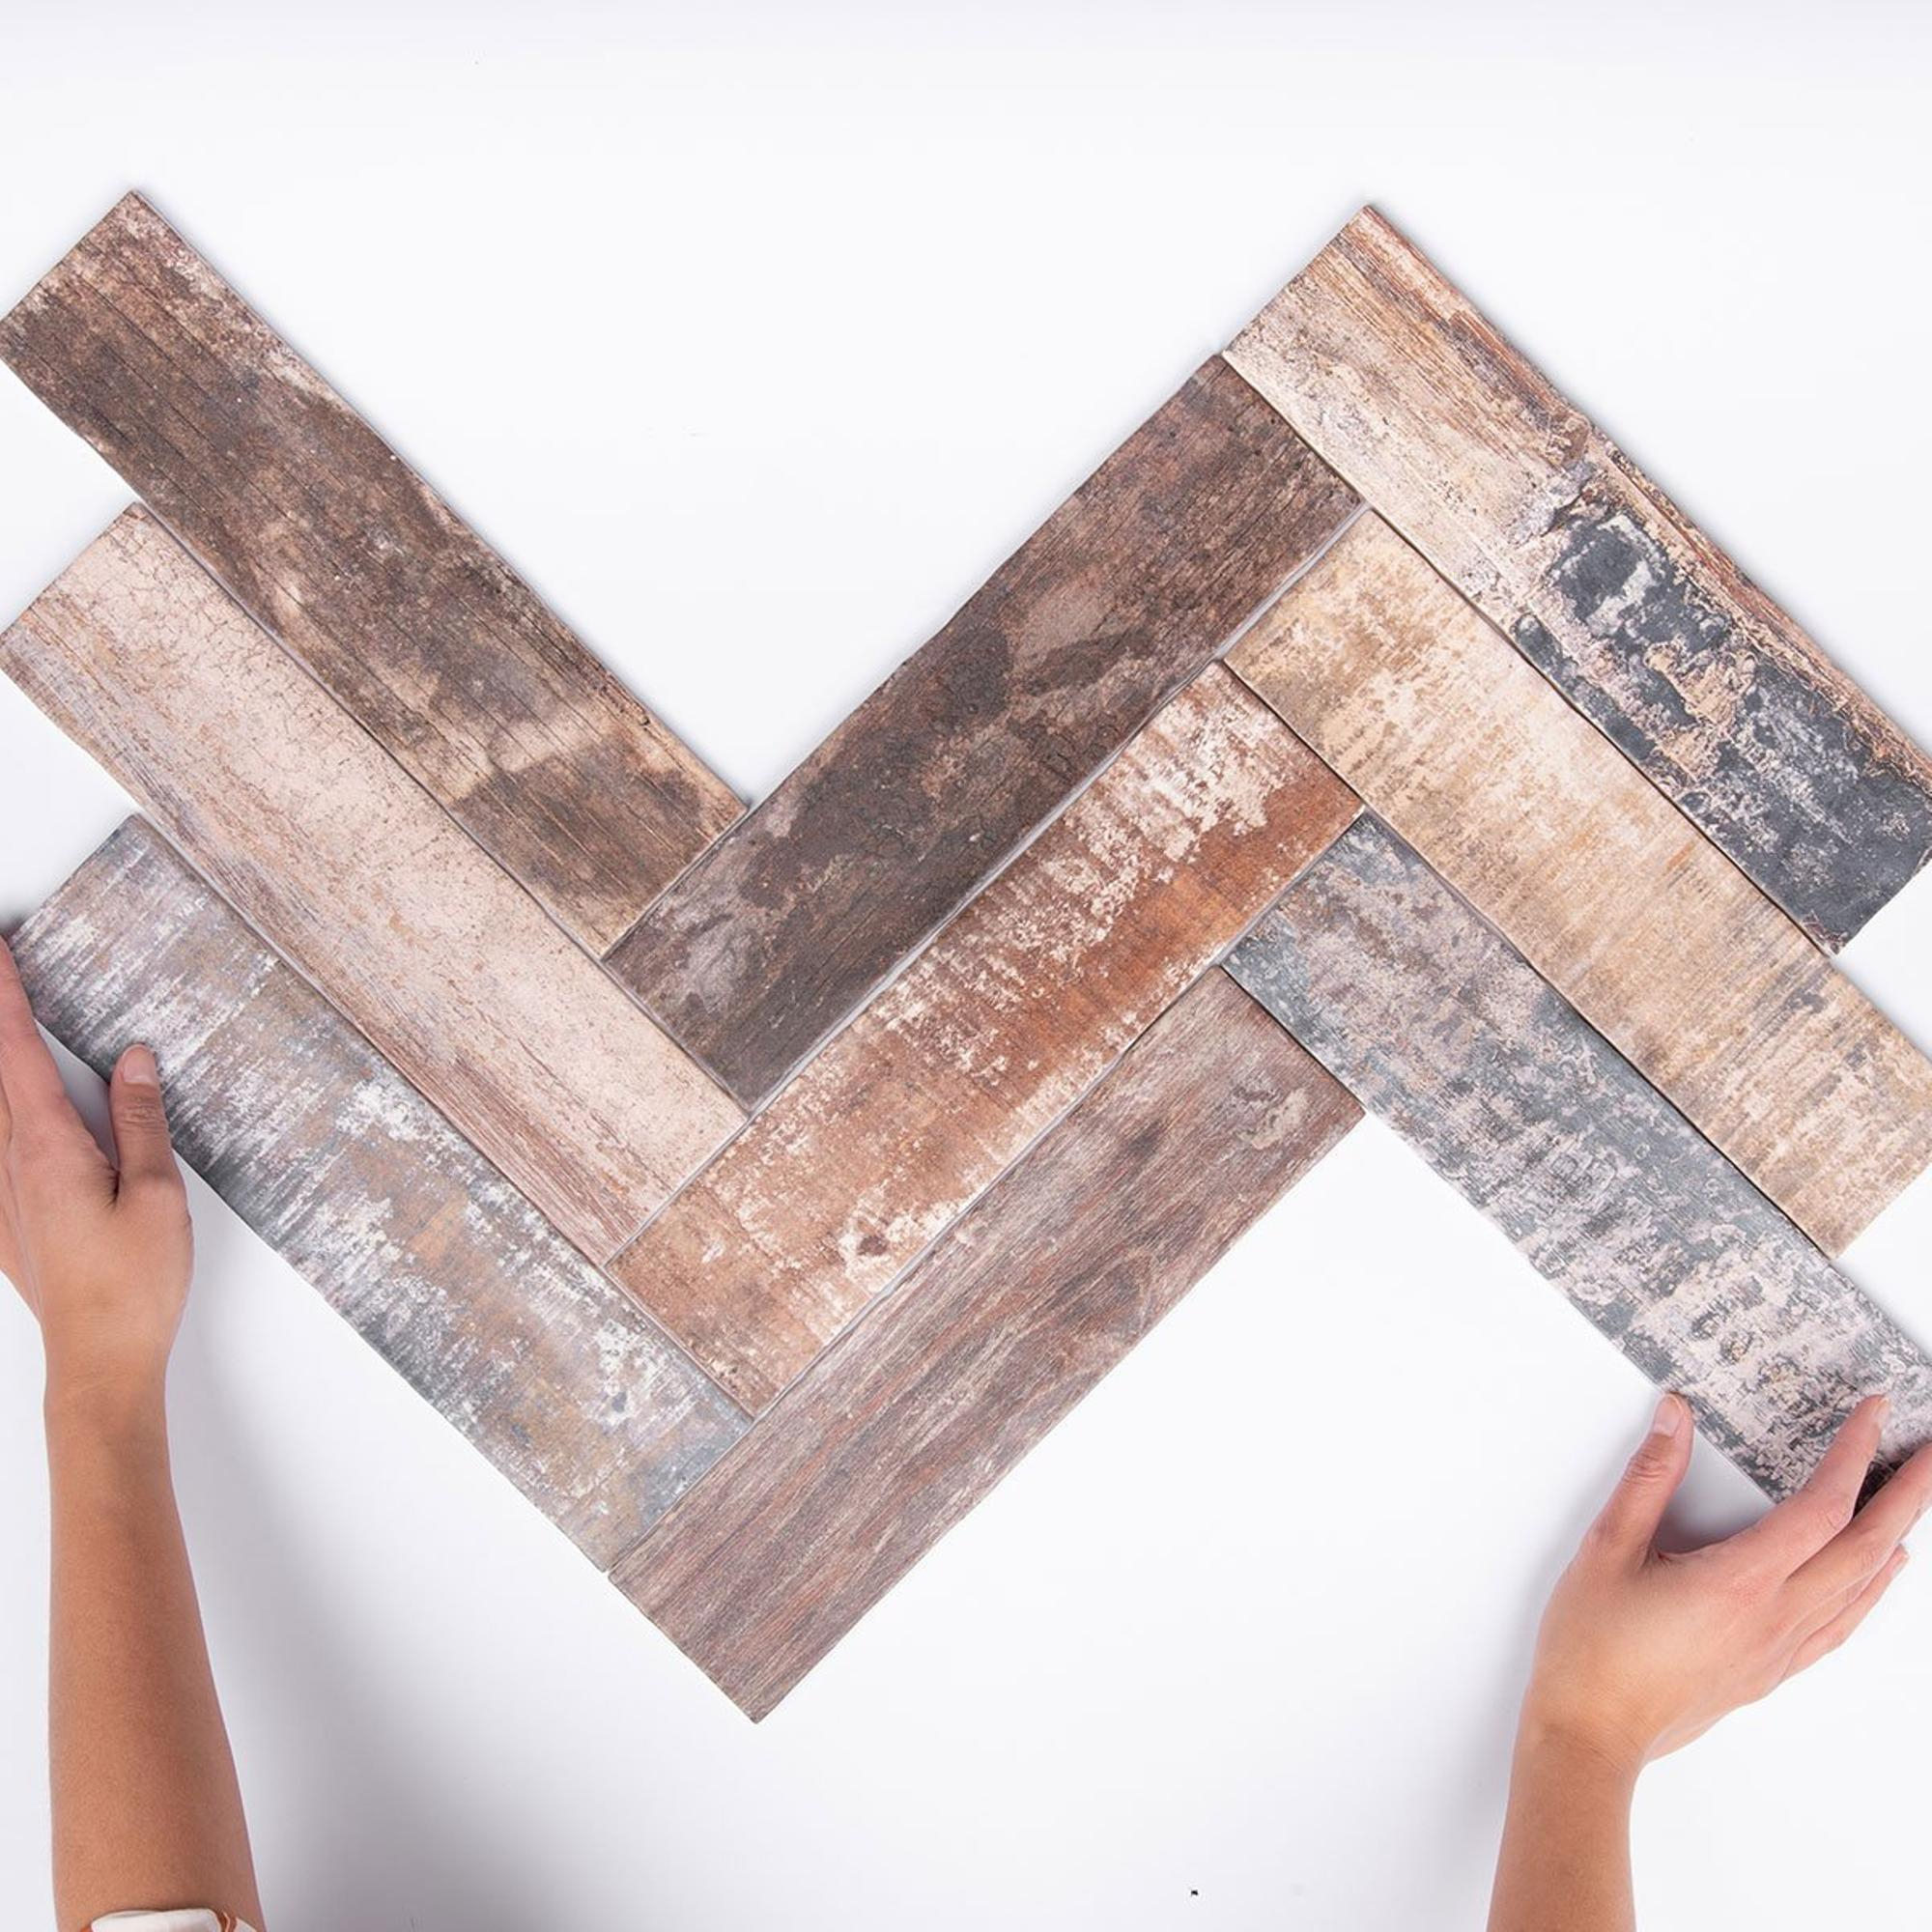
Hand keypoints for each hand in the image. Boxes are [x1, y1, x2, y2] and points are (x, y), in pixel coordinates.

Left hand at [0, 934, 192, 1406]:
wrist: (98, 1362)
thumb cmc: (133, 1285)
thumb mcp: (157, 1193)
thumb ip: (141, 1121)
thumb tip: (133, 1059)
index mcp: (47, 1149)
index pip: (16, 1052)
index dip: (6, 996)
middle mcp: (11, 1166)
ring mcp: (4, 1195)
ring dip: (1, 1066)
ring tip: (10, 1029)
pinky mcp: (11, 1220)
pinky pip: (0, 1147)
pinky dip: (7, 1110)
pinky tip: (22, 1111)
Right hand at [1521, 1391, 1931, 1774]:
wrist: (1592, 1734)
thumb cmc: (1592, 1648)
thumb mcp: (1608, 1548)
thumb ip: (1648, 1478)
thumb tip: (1677, 1418)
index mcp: (1740, 1582)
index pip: (1820, 1508)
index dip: (1853, 1455)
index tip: (1873, 1415)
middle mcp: (1774, 1617)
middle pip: (1863, 1548)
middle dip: (1905, 1495)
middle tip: (1929, 1454)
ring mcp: (1778, 1649)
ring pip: (1860, 1587)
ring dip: (1896, 1536)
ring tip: (1915, 1501)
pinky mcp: (1769, 1670)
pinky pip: (1841, 1623)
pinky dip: (1872, 1589)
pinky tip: (1882, 1573)